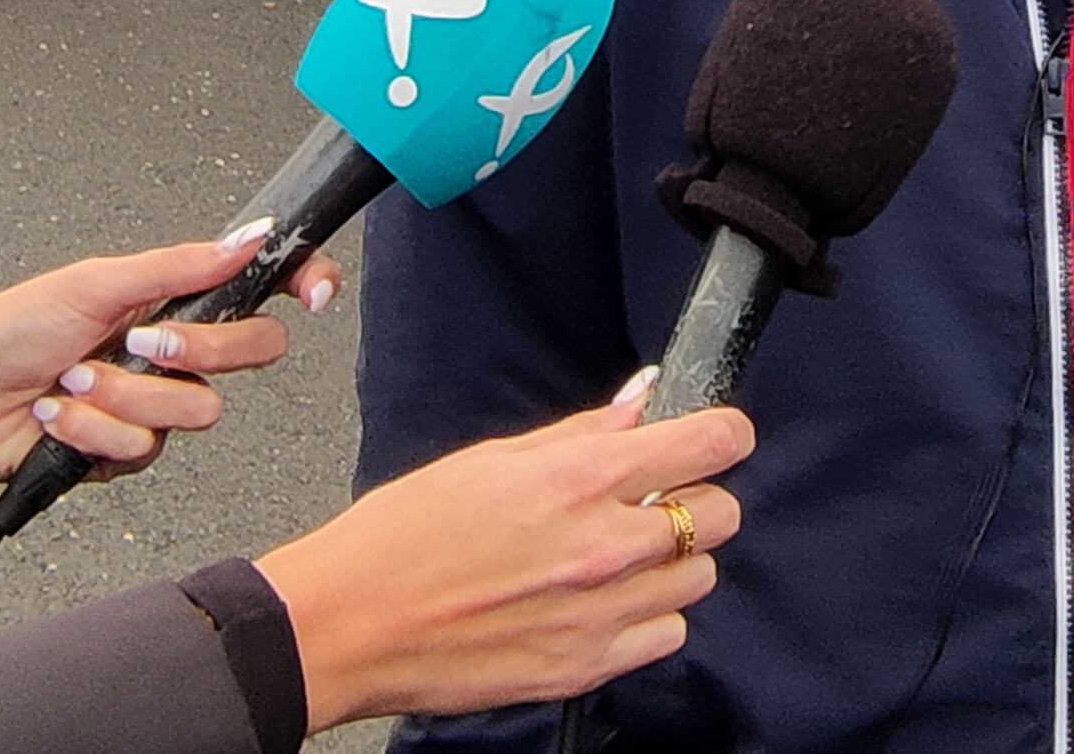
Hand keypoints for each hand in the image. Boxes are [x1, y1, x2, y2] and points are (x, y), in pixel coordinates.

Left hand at [0, 226, 342, 491]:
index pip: (260, 289)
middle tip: (139, 343)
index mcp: (173, 298)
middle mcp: (173, 351)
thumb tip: (250, 235)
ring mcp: (152, 402)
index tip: (315, 292)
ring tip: (73, 383)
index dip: (300, 283)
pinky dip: (93, 431)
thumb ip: (180, 265)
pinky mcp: (125, 449)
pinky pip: (145, 448)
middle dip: (193, 351)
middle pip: (249, 354)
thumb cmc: (9, 330)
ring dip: (123, 397)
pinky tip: (58, 417)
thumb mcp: (95, 282)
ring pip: (195, 411)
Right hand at [258, 392, 755, 730]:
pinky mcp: (585, 667)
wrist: (349, 623)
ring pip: (699, 578)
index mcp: (580, 478)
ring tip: (622, 556)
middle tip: (660, 499)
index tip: (719, 436)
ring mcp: (599, 614)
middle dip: (698, 499)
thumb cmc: (403, 534)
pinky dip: (650, 618)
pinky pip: (667, 635)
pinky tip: (607, 604)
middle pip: (719, 514)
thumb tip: (641, 405)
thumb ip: (582, 433)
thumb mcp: (494, 458)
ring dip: (672, 562)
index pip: (711, 443)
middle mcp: (604, 545)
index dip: (725, 433)